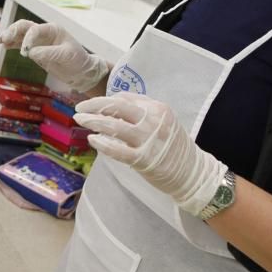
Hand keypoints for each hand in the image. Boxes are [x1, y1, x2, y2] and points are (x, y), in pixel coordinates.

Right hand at [0, 20, 108, 91]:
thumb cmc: (78, 61)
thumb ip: (48, 53)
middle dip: (13, 32)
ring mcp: (38, 41)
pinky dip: (12, 44)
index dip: (27, 39)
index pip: (34, 29)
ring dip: (9, 36)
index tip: (25, 53)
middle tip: (4, 40)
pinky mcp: (35, 51)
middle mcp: (44, 33)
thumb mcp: (66, 55)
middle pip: (24, 27)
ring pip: (20, 34)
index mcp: (53, 29)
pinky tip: (3, 46)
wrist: (81, 72)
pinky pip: (20, 45)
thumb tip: (30, 53)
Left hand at [74, 93, 226, 215]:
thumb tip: (113, 104)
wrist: (192, 172)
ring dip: (93, 121)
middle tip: (79, 108)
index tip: (92, 103)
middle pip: (116, 107)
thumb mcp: (162, 121)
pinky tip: (91, 139)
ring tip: (80, 120)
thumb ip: (141, 112)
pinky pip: (116, 149)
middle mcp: (153, 121)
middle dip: (94, 105)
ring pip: (113, 126)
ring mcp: (147, 140)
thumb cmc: (173, 145)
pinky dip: (102, 143)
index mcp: (158, 108)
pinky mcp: (142, 159)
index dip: (105, 100)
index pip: (124, 98)